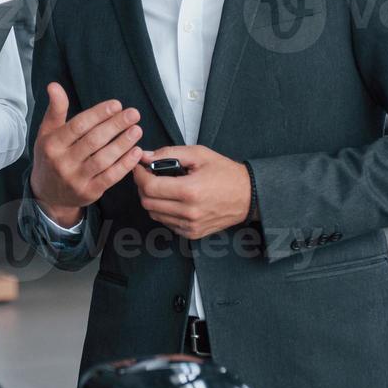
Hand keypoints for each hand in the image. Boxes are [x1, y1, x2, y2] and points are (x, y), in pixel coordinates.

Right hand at [29, 82, 144, 226]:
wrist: (48, 194)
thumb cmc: (50, 157)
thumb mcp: (47, 133)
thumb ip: (55, 110)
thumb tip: (54, 85)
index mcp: (52, 144)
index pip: (78, 126)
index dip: (98, 114)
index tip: (117, 104)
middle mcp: (62, 162)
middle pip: (93, 141)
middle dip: (115, 125)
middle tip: (133, 114)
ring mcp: (76, 179)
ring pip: (104, 159)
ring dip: (123, 144)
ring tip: (137, 130)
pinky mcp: (89, 192)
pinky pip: (110, 177)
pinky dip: (125, 165)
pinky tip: (136, 152)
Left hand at [133, 145, 250, 239]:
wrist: (248, 195)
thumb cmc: (225, 172)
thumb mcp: (199, 154)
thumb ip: (169, 153)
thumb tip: (144, 155)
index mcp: (190, 190)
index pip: (149, 187)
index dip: (139, 175)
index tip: (139, 166)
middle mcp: (189, 212)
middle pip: (147, 202)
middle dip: (142, 187)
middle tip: (148, 175)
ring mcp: (190, 226)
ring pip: (154, 214)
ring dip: (151, 199)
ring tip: (161, 186)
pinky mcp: (192, 233)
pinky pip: (166, 223)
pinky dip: (163, 211)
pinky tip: (172, 199)